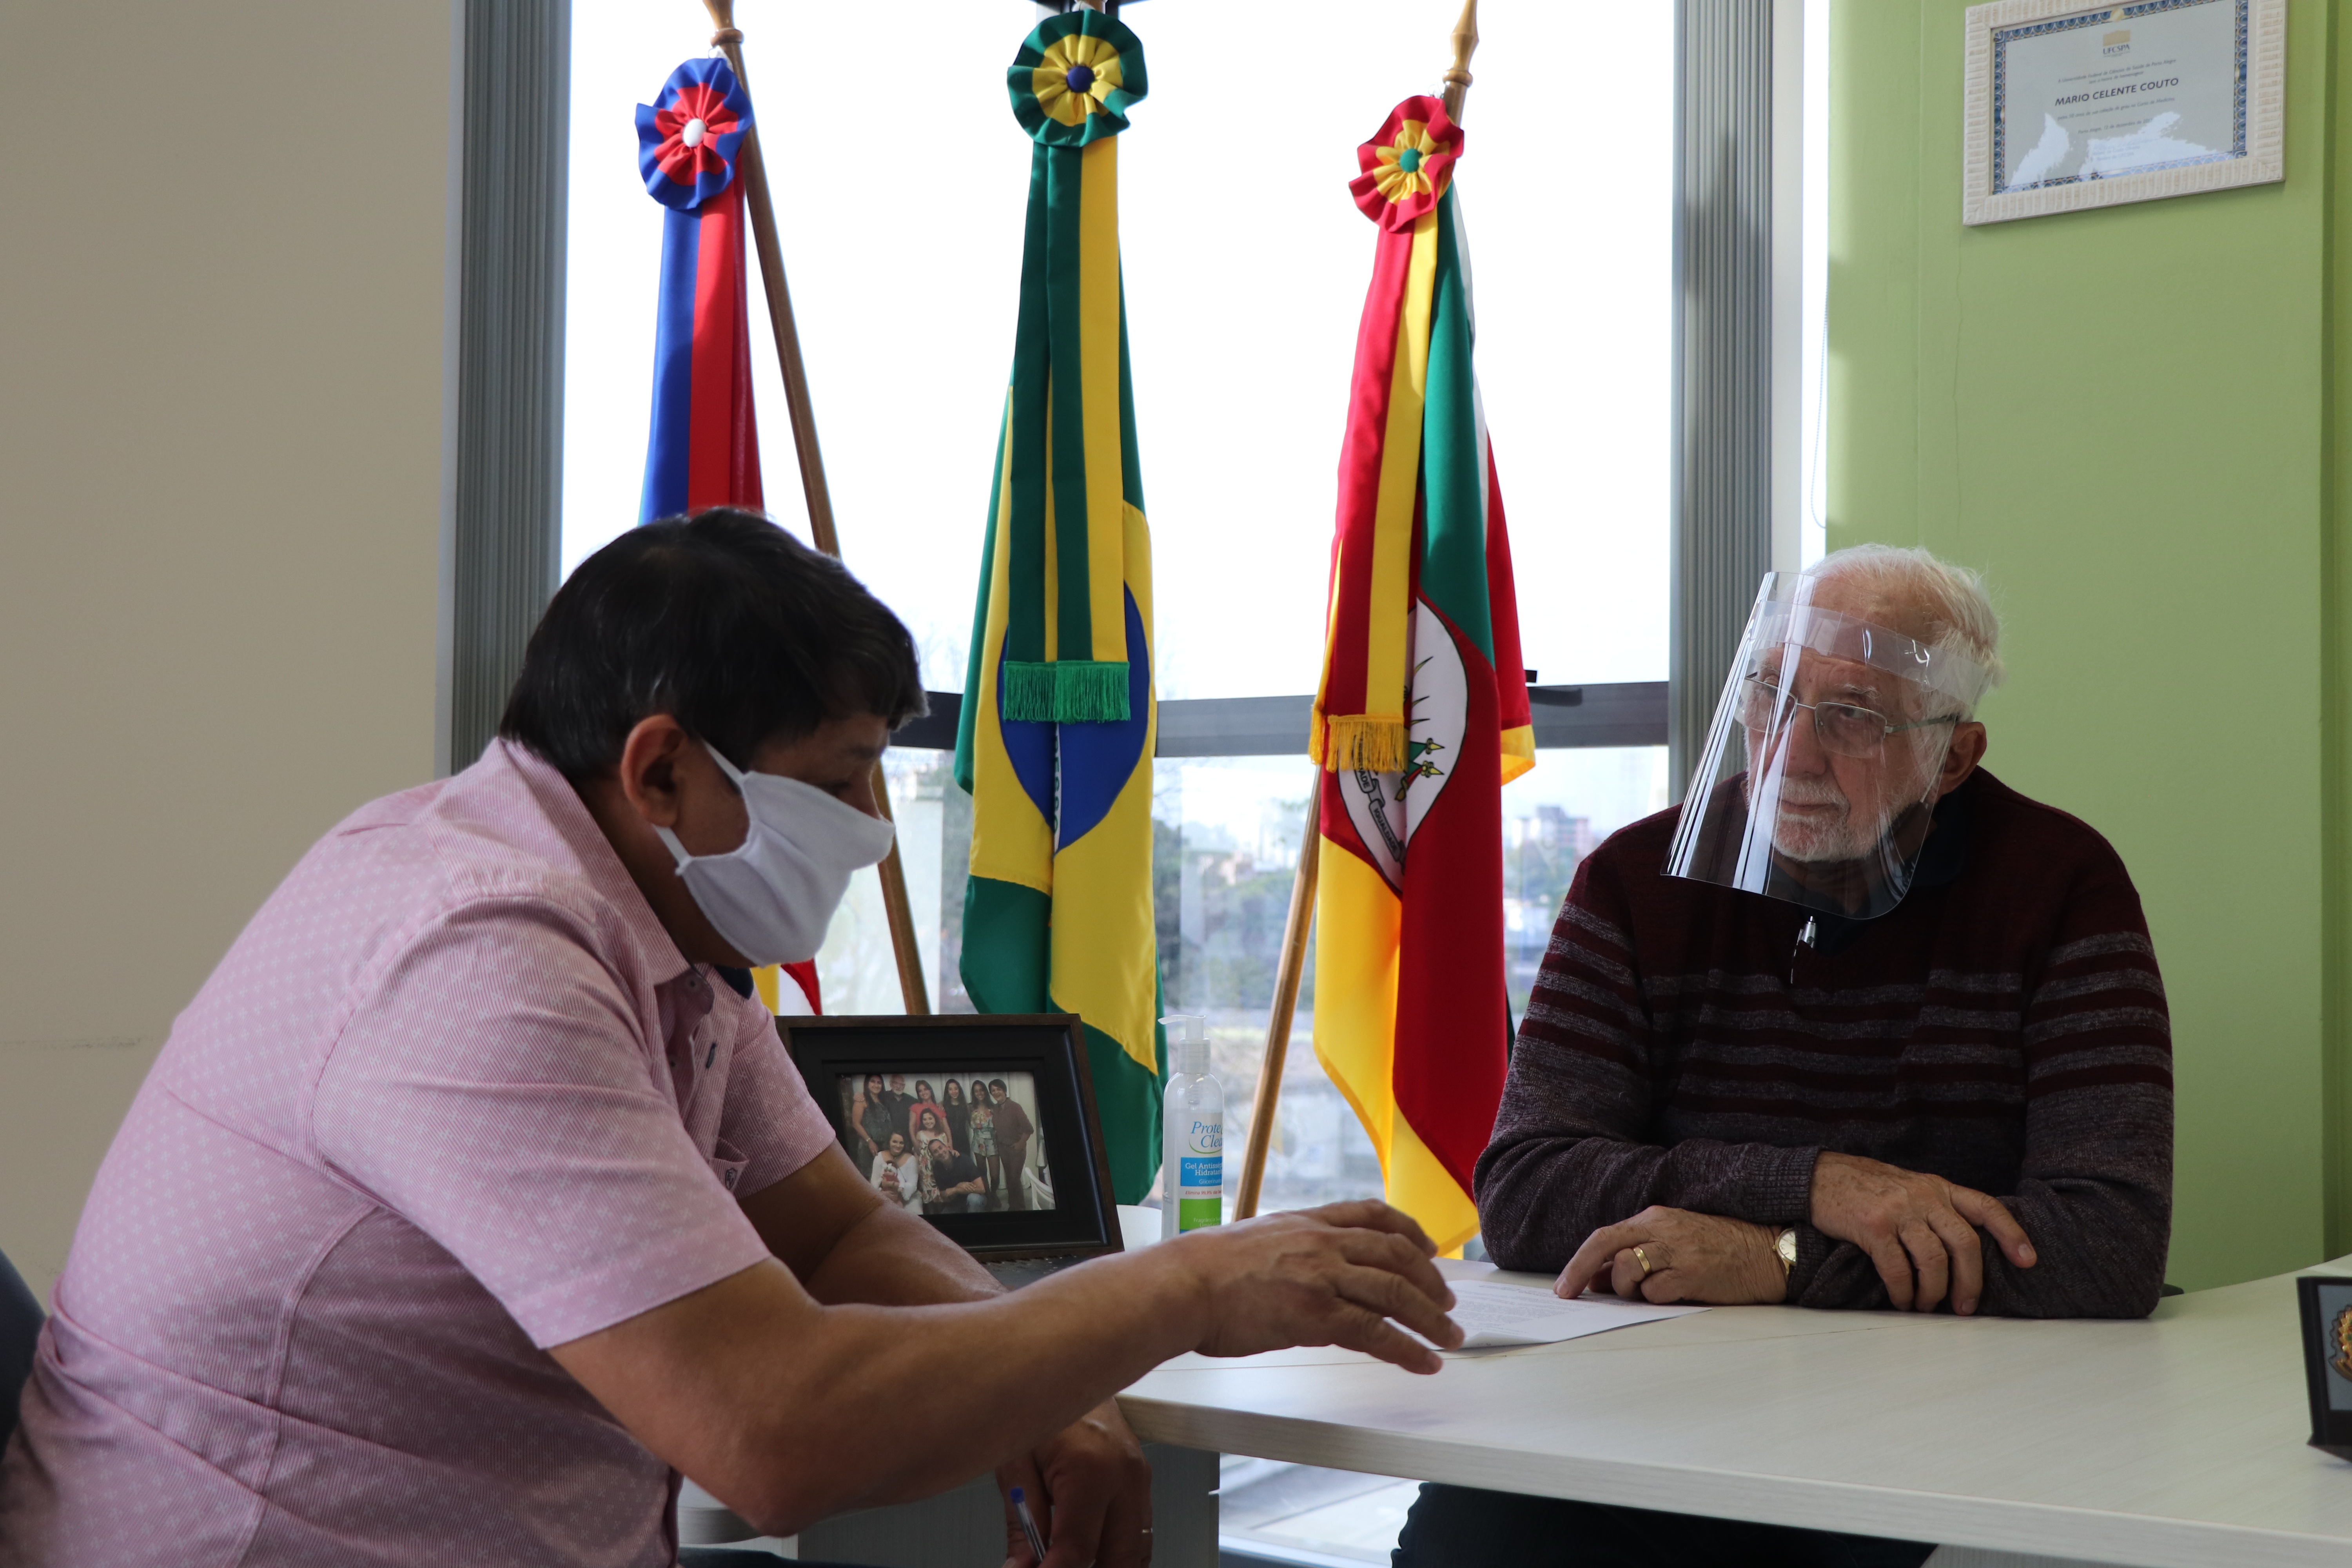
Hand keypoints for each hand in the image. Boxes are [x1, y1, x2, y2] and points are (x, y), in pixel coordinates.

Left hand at [996, 1399, 1151, 1567]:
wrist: (1069, 1362)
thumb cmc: (1042, 1399)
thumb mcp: (1016, 1461)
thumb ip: (1022, 1521)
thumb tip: (1022, 1566)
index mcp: (1091, 1469)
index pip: (1078, 1548)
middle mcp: (1125, 1476)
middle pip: (1118, 1559)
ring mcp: (1140, 1479)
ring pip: (1137, 1552)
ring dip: (1105, 1565)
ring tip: (1071, 1562)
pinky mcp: (1143, 1481)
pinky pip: (1141, 1534)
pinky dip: (1118, 1553)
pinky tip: (1094, 1555)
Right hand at [1173, 1200, 1461, 1373]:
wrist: (1181, 1286)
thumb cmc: (1204, 1270)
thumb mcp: (1257, 1241)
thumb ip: (1291, 1249)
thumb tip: (1304, 1270)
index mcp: (1306, 1222)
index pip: (1372, 1214)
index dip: (1408, 1230)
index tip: (1426, 1247)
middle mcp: (1321, 1242)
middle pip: (1396, 1253)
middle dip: (1430, 1279)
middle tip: (1447, 1301)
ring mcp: (1322, 1276)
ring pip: (1395, 1291)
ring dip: (1430, 1317)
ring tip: (1448, 1336)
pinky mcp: (1317, 1314)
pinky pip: (1376, 1332)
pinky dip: (1407, 1348)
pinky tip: (1423, 1360)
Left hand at [1553, 1206, 1786, 1304]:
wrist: (1767, 1252)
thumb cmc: (1719, 1249)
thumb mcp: (1673, 1242)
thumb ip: (1635, 1255)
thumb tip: (1596, 1279)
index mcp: (1654, 1219)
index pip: (1604, 1236)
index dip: (1578, 1261)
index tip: (1563, 1286)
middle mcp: (1662, 1230)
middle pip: (1606, 1246)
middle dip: (1580, 1271)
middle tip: (1570, 1294)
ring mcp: (1678, 1251)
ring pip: (1627, 1269)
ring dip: (1626, 1288)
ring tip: (1647, 1291)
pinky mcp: (1693, 1274)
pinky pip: (1655, 1292)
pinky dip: (1654, 1299)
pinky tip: (1673, 1294)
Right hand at [1808, 1150, 2034, 1313]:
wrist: (1817, 1176)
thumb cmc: (1864, 1188)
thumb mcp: (1908, 1188)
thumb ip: (1934, 1209)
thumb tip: (1959, 1253)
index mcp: (1937, 1187)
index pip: (1985, 1207)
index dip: (2011, 1233)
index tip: (2027, 1260)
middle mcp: (1923, 1195)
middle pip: (1965, 1243)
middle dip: (1971, 1282)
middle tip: (1964, 1307)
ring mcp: (1898, 1210)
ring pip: (1933, 1260)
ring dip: (1934, 1292)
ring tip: (1925, 1306)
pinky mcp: (1873, 1226)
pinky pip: (1896, 1268)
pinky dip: (1902, 1291)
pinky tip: (1900, 1299)